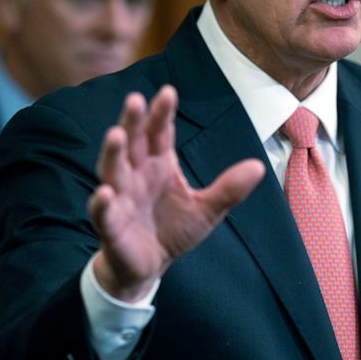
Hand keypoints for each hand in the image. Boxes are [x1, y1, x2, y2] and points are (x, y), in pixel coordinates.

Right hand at [87, 85, 265, 301]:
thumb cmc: (174, 230)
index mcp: (158, 164)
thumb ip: (228, 189)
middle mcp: (136, 175)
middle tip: (135, 100)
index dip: (162, 114)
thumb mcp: (207, 209)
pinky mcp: (110, 226)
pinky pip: (103, 213)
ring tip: (116, 135)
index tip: (168, 92)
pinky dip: (102, 204)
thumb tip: (259, 166)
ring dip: (112, 153)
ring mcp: (120, 198)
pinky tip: (105, 193)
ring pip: (112, 170)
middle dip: (133, 122)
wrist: (149, 267)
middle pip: (132, 143)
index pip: (160, 133)